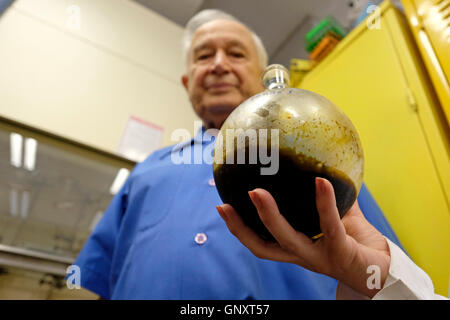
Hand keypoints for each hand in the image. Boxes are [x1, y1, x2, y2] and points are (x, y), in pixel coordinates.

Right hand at [216, 177, 390, 297]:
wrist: (384, 270)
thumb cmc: (357, 242)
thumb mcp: (338, 217)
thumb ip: (327, 197)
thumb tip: (317, 164)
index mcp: (296, 249)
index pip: (261, 242)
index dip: (239, 229)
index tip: (221, 208)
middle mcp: (301, 257)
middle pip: (264, 247)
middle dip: (241, 228)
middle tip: (225, 205)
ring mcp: (318, 258)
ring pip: (286, 239)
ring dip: (269, 216)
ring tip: (257, 193)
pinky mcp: (339, 253)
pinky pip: (329, 225)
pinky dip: (324, 203)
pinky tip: (321, 181)